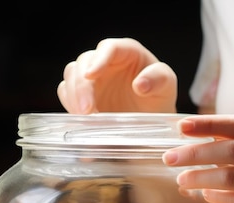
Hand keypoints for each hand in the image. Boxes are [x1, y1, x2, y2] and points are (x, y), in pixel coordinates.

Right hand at [57, 38, 177, 113]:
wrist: (150, 120)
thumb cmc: (159, 97)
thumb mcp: (166, 86)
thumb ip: (158, 80)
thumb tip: (140, 84)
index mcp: (126, 52)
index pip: (108, 48)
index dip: (98, 60)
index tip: (91, 75)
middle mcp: (104, 61)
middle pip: (82, 63)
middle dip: (81, 86)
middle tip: (87, 110)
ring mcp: (91, 79)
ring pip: (70, 78)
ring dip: (74, 98)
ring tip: (87, 118)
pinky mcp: (82, 95)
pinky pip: (67, 95)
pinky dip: (70, 107)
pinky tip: (83, 123)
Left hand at [162, 114, 233, 202]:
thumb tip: (206, 141)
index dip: (208, 124)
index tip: (180, 127)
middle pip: (233, 149)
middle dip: (195, 152)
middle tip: (169, 157)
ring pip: (233, 177)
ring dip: (201, 177)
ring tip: (182, 179)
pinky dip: (219, 198)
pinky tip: (205, 195)